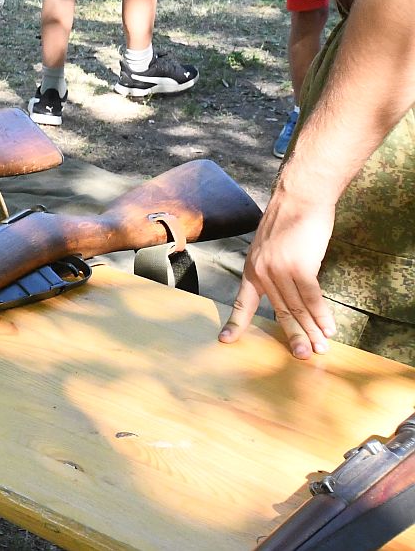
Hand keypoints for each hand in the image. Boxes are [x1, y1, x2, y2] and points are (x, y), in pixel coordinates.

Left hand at [217, 179, 337, 358]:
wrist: (299, 198)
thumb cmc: (289, 221)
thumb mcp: (271, 248)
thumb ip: (274, 270)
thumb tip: (288, 292)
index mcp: (251, 269)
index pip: (242, 301)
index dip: (235, 323)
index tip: (225, 341)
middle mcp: (262, 272)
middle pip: (279, 311)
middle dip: (292, 335)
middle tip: (301, 355)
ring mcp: (280, 270)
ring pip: (297, 307)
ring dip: (312, 330)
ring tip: (321, 347)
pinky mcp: (300, 267)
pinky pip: (312, 298)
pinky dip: (322, 314)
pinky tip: (329, 327)